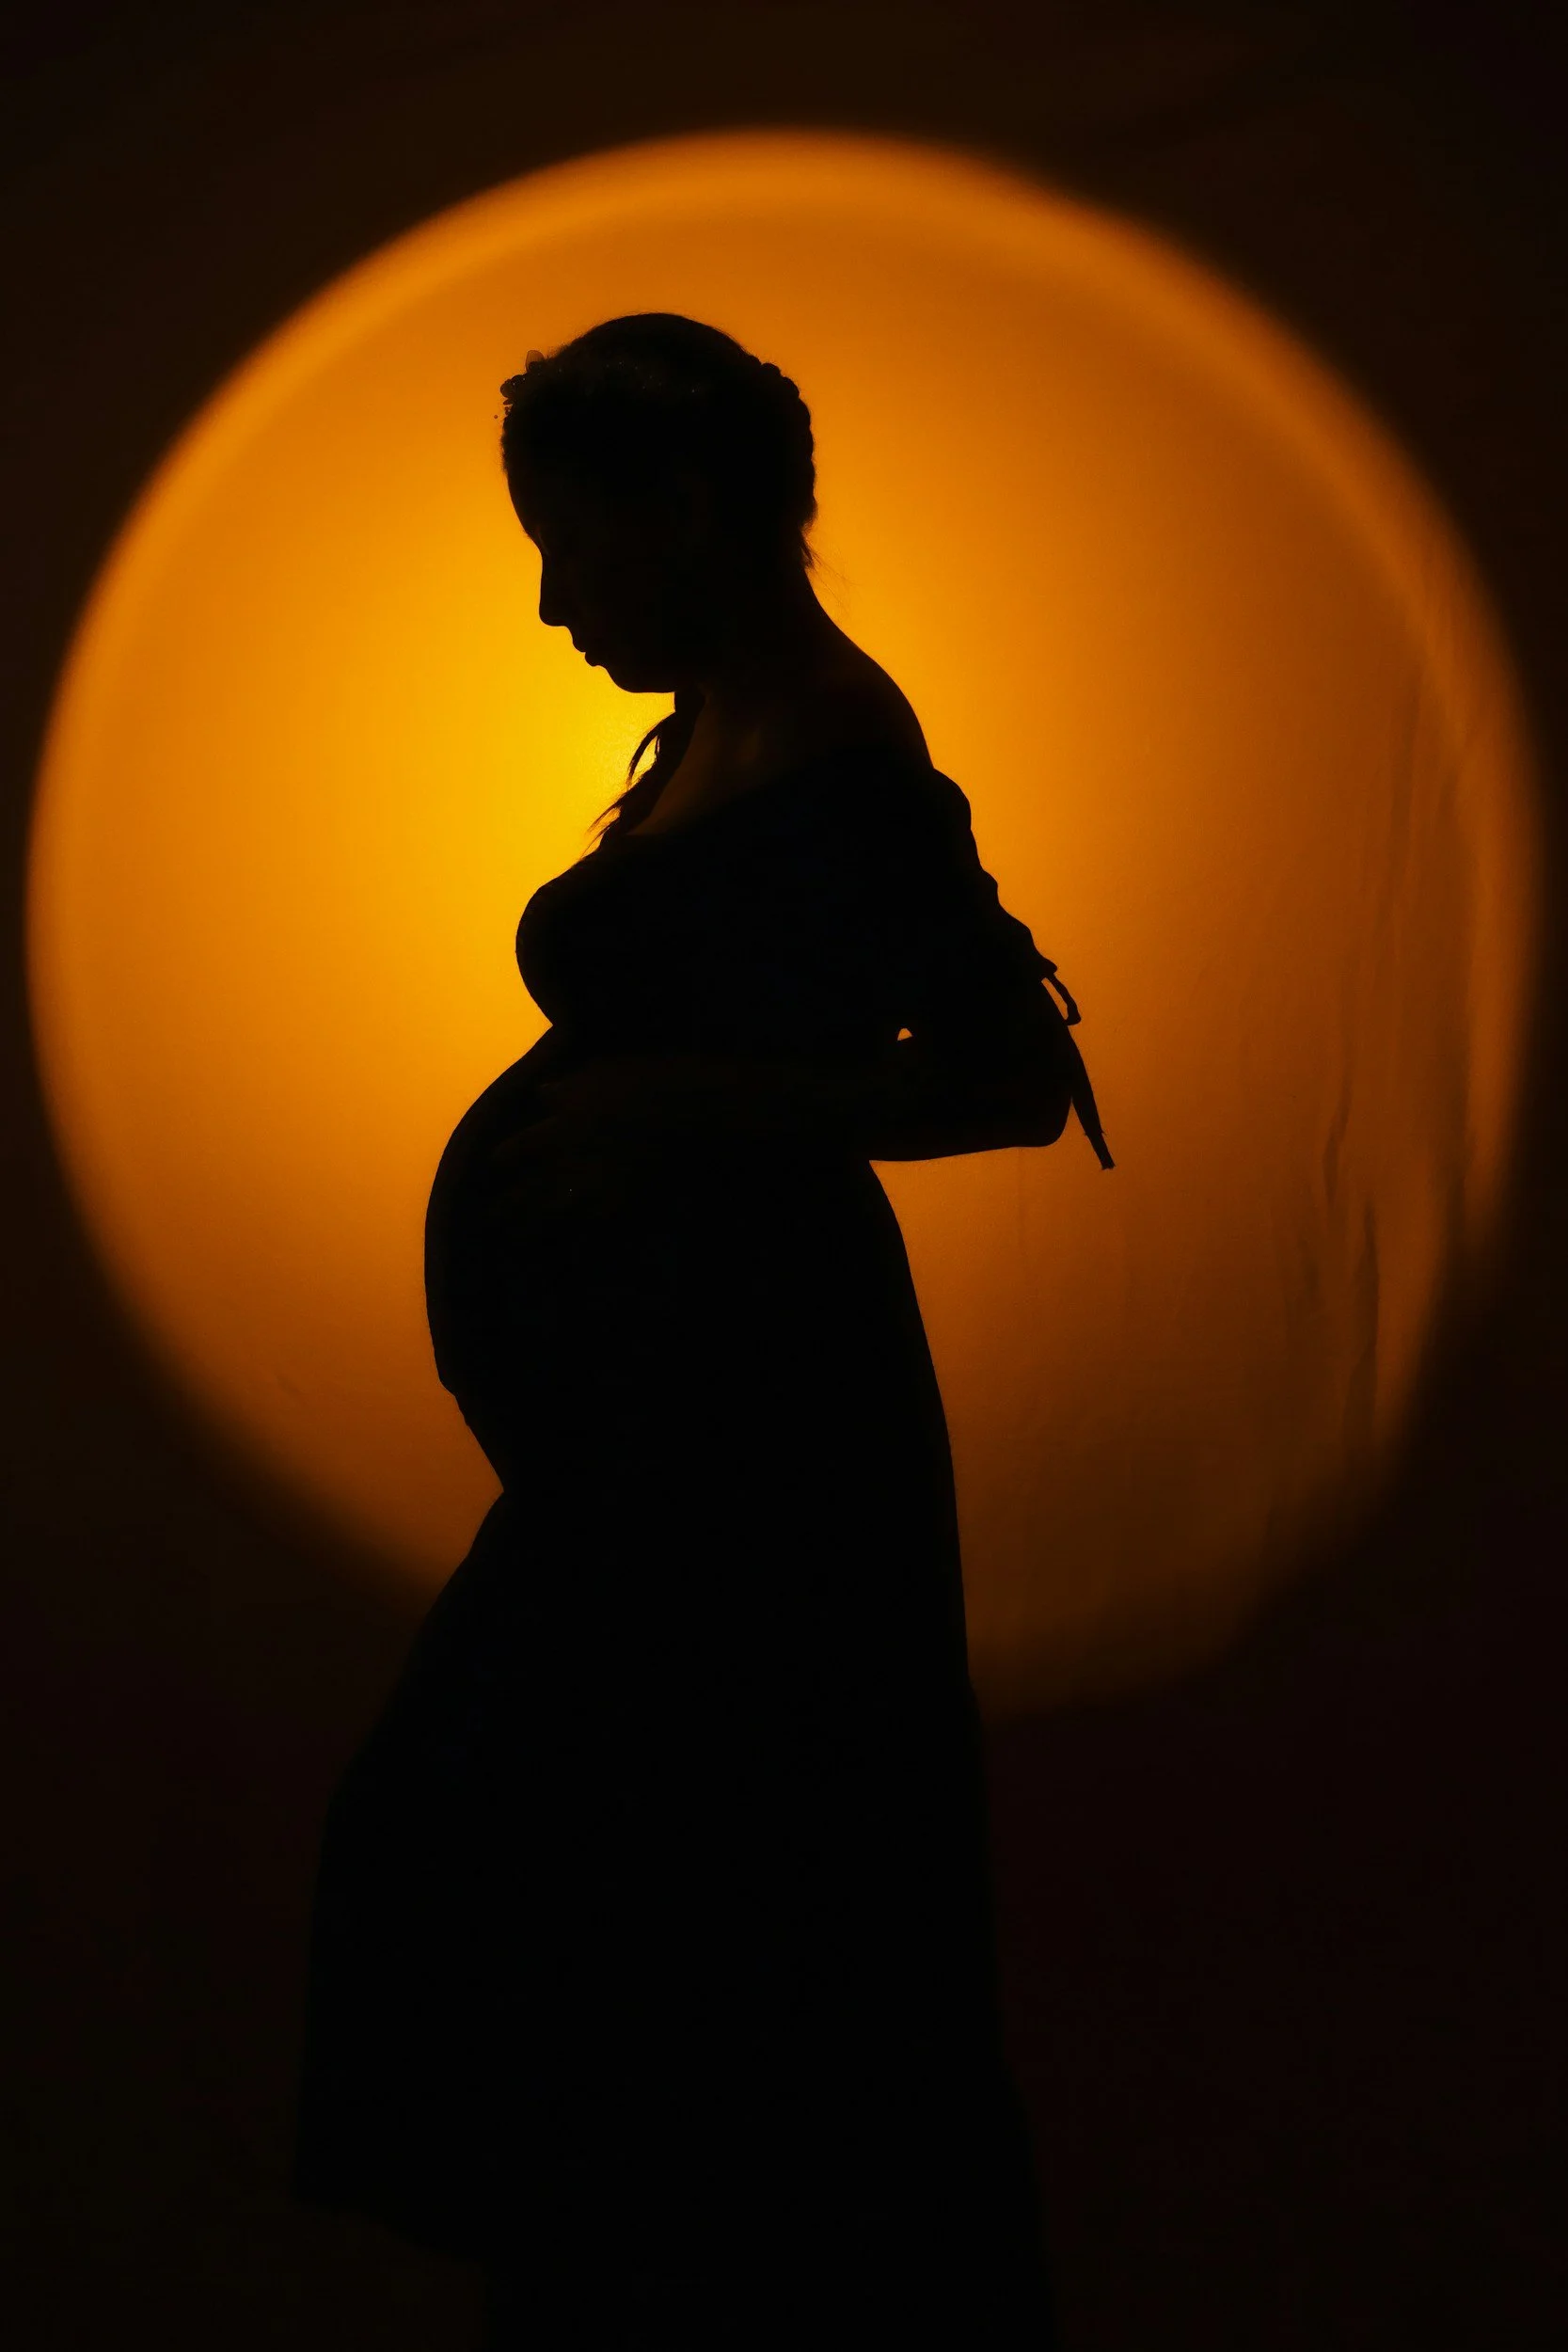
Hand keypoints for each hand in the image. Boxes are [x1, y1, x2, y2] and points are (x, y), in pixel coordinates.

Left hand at [482, 1055, 713, 1226]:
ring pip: (553, 1217)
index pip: (518, 1149)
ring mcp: (594, 1190)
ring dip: (532, 1231)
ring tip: (518, 1243)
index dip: (504, 1158)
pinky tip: (571, 1253)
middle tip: (489, 1222)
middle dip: (506, 1208)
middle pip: (526, 1193)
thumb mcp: (596, 1075)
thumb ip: (566, 1089)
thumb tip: (544, 1093)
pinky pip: (593, 1232)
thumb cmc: (641, 1083)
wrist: (684, 1114)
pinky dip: (579, 1242)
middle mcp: (566, 1164)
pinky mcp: (622, 1206)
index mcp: (557, 1128)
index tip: (495, 1165)